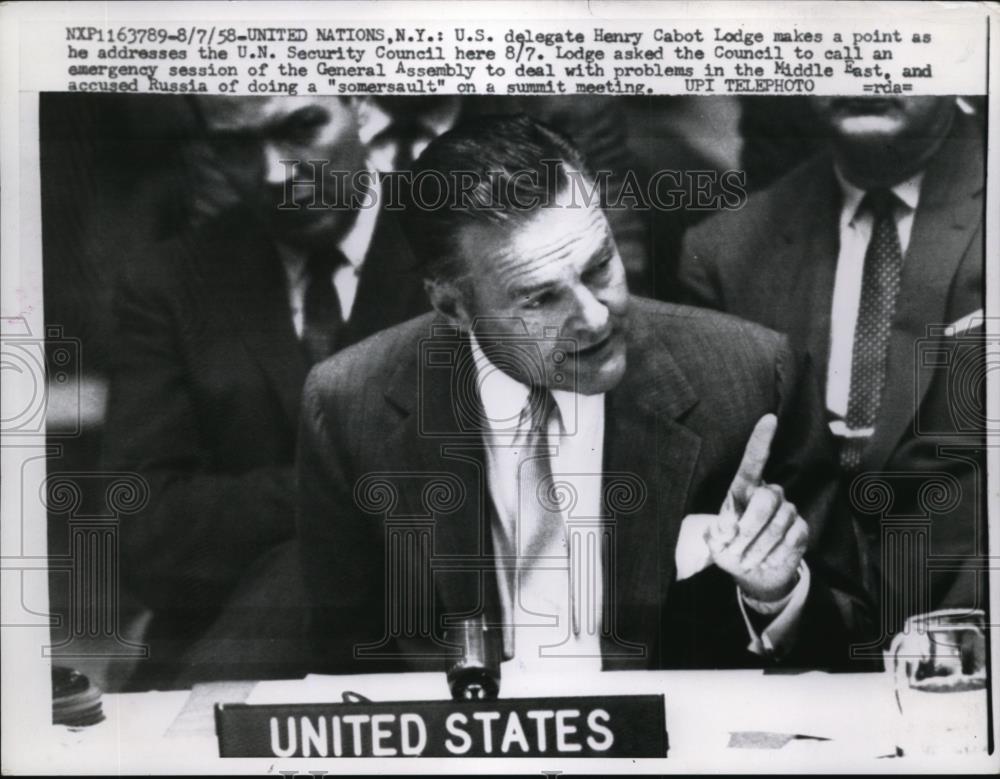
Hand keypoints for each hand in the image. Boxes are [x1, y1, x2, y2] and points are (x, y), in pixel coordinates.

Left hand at [703, 414, 808, 602]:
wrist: (753, 572)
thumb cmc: (730, 547)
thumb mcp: (715, 541)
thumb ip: (718, 532)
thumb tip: (729, 527)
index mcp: (743, 490)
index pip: (753, 462)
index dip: (761, 441)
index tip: (769, 418)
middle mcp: (767, 493)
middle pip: (767, 498)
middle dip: (751, 527)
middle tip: (737, 548)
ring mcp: (787, 510)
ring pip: (781, 522)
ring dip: (760, 547)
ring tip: (747, 559)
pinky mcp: (801, 529)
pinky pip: (794, 538)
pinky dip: (777, 554)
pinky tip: (768, 561)